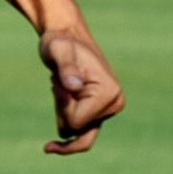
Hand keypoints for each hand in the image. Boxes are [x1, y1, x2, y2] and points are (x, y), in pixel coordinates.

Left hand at [39, 29, 124, 154]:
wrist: (64, 37)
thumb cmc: (60, 43)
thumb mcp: (58, 51)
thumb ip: (65, 67)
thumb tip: (73, 86)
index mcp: (110, 93)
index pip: (76, 122)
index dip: (61, 104)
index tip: (59, 81)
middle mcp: (114, 104)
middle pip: (76, 131)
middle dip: (62, 110)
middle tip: (58, 82)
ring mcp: (108, 111)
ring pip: (76, 135)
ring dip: (62, 111)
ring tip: (62, 84)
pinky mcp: (99, 113)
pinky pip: (80, 136)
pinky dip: (64, 125)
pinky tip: (57, 107)